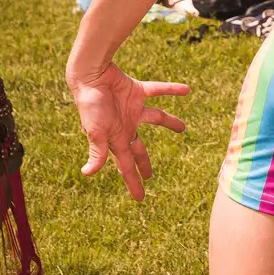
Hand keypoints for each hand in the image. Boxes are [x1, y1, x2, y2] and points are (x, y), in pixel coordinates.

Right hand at [69, 62, 189, 201]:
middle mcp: (125, 126)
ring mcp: (132, 109)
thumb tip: (87, 174)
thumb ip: (97, 151)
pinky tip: (186, 89)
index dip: (133, 182)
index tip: (141, 198)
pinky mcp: (137, 91)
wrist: (90, 76)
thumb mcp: (95, 131)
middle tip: (151, 176)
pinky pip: (158, 90)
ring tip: (184, 128)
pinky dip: (171, 89)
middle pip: (138, 149)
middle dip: (144, 164)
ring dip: (170, 122)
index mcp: (116, 139)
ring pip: (155, 118)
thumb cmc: (91, 105)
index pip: (126, 166)